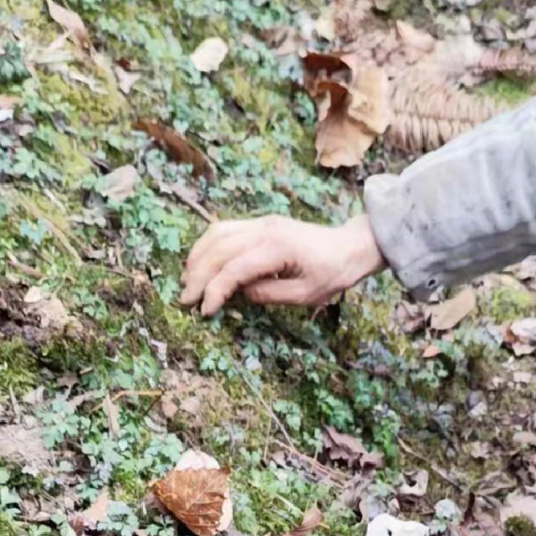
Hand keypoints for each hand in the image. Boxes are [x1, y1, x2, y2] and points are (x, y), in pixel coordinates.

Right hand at [180, 212, 383, 315]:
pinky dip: (208, 246)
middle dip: (197, 275)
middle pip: (218, 249)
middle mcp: (265, 229)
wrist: (351, 246)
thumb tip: (238, 293)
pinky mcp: (260, 224)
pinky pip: (225, 229)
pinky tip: (201, 264)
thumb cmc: (333, 274)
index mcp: (278, 248)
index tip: (205, 311)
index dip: (215, 291)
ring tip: (187, 281)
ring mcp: (261, 223)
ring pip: (216, 233)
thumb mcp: (305, 296)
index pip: (234, 268)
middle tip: (185, 300)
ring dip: (197, 257)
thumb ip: (269, 295)